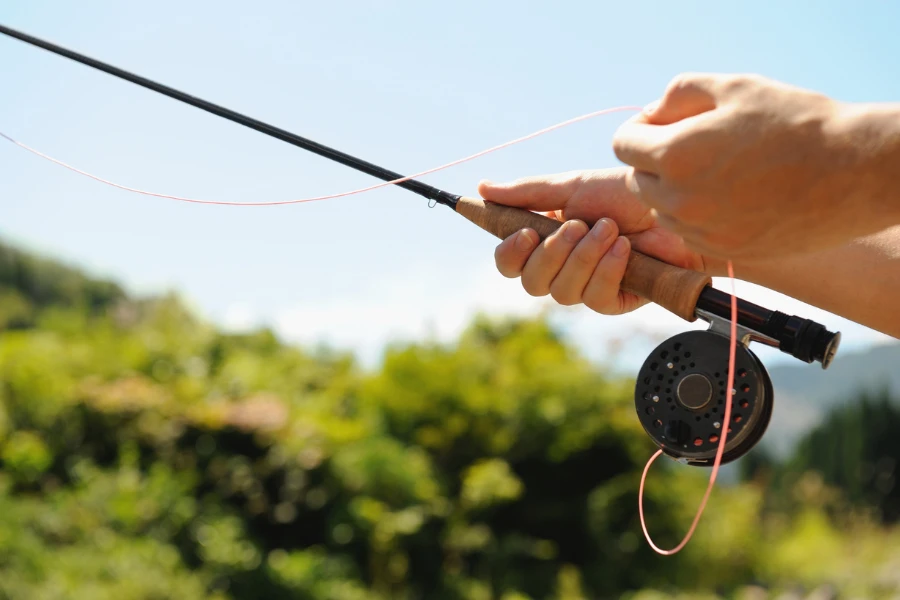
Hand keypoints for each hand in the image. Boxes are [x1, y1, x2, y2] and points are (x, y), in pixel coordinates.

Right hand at [479, 169, 708, 314]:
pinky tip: (625, 250)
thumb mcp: (573, 187)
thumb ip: (527, 193)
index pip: (510, 262)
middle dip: (552, 253)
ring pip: (561, 291)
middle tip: (577, 225)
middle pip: (530, 283)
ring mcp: (587, 286)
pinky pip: (594, 297)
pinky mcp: (614, 301)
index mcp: (545, 239)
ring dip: (584, 257)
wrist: (675, 204)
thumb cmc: (627, 195)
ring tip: (611, 230)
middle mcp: (562, 267)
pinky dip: (608, 269)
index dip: (510, 253)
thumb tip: (482, 188)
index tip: (525, 232)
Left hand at [612, 73, 899, 260]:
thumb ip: (678, 94)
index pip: (622, 144)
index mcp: (675, 156)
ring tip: (719, 171)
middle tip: (695, 145)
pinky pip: (688, 232)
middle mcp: (679, 201)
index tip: (661, 124)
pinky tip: (733, 197)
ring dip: (674, 190)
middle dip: (655, 160)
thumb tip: (650, 114)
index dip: (639, 129)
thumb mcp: (734, 87)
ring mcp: (700, 232)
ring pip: (661, 209)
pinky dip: (698, 215)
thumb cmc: (794, 122)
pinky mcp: (722, 252)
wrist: (852, 173)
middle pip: (636, 179)